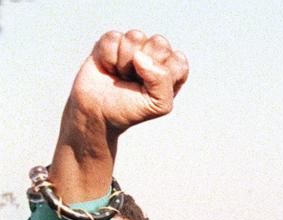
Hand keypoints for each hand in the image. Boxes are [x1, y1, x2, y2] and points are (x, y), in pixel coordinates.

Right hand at [68, 30, 188, 134]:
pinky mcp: (112, 40)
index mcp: (173, 71)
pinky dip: (108, 56)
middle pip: (160, 43)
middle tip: (134, 81)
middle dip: (144, 66)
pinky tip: (108, 67)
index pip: (179, 60)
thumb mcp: (158, 105)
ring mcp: (134, 46)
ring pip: (135, 37)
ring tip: (121, 75)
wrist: (97, 112)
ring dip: (124, 61)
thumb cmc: (130, 109)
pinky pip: (113, 38)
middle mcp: (155, 55)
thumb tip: (140, 56)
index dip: (163, 75)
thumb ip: (162, 81)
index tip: (150, 89)